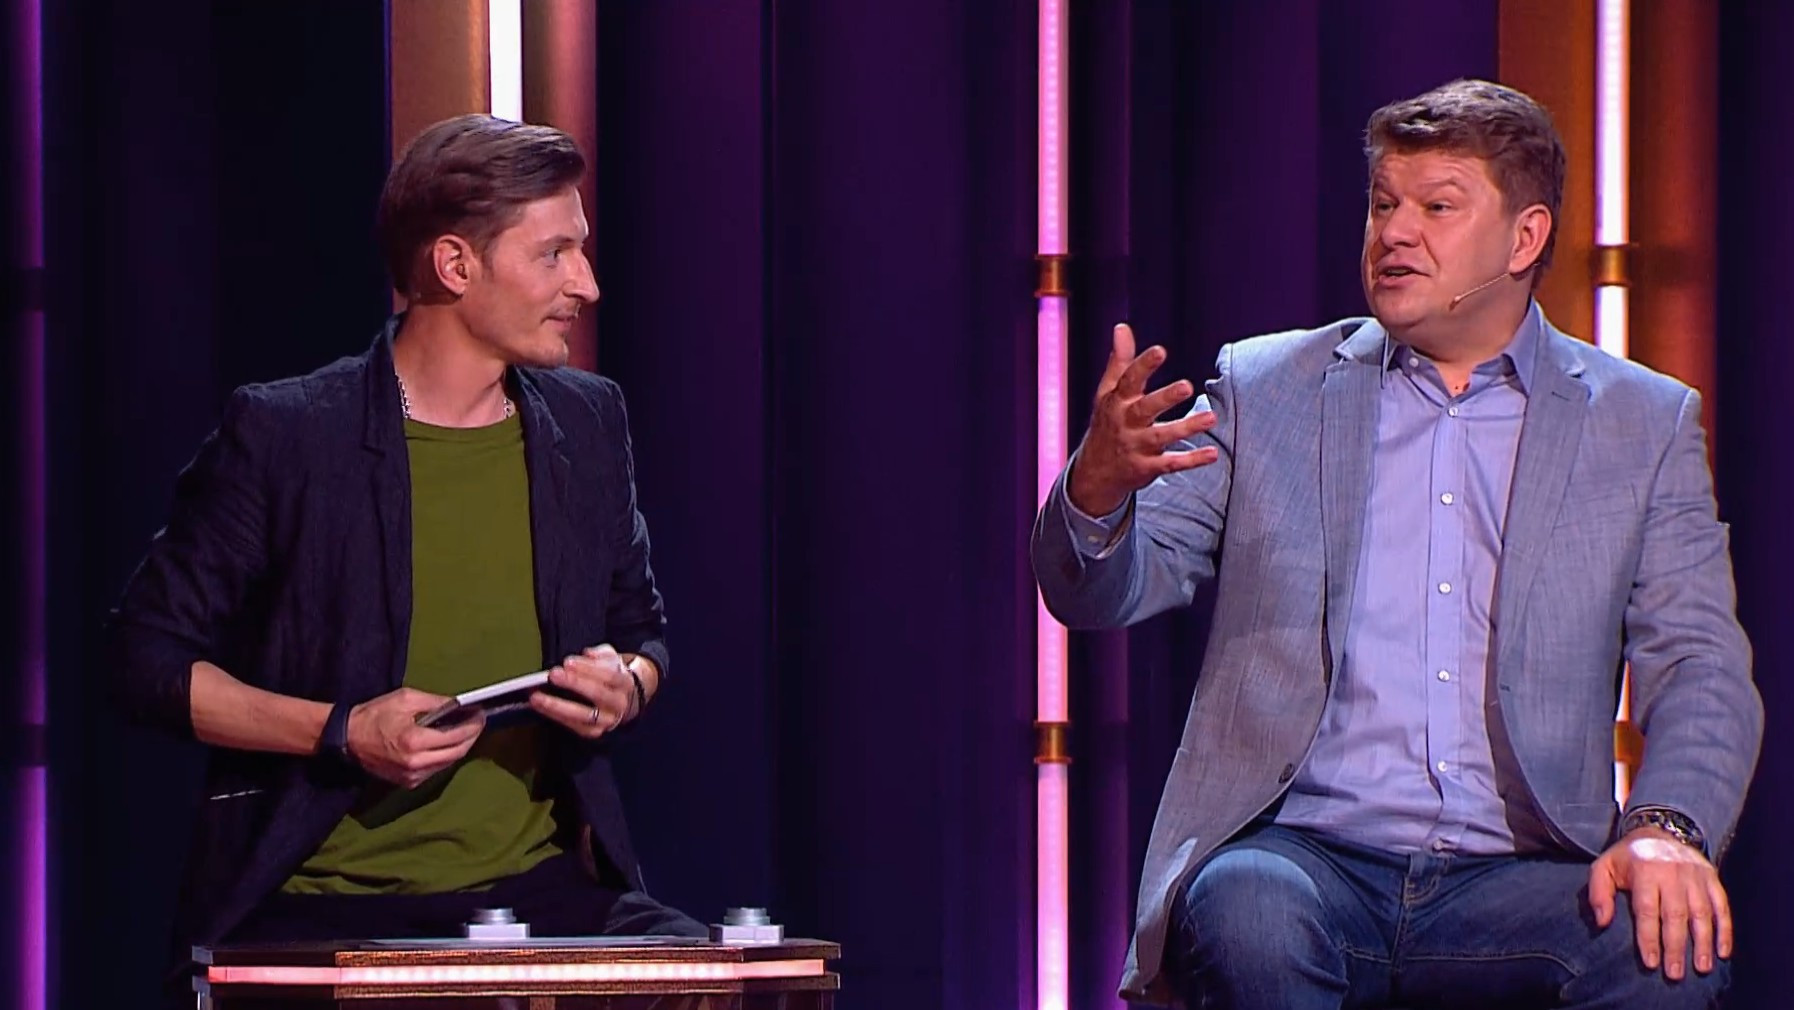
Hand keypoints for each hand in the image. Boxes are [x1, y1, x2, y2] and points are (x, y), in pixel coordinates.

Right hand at [346, 687, 485, 788]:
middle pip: (457, 753)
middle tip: (477, 723)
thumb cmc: (375, 714)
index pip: (456, 737)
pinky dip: (444, 757)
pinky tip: (446, 744)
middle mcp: (416, 763)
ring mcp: (412, 776)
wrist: (347, 738)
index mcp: (415, 741)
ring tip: (464, 730)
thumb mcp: (406, 699)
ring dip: (459, 747)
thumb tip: (460, 705)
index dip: (473, 726)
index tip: (481, 715)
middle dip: (471, 737)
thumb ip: (436, 703)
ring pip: (448, 764)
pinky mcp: (407, 783)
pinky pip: (435, 770)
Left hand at [531, 645, 636, 740]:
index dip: (588, 668)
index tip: (568, 662)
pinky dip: (557, 717)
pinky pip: (575, 726)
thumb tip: (588, 654)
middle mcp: (619, 703)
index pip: (608, 675)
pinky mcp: (595, 731)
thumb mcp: (611, 659)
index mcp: (624, 682)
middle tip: (553, 674)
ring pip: (584, 715)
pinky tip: (542, 708)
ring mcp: (607, 720)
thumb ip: (600, 654)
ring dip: (558, 706)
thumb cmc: (611, 676)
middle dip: (573, 683)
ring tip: (537, 697)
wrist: (625, 701)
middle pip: (597, 694)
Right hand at [1067, 323, 1219, 516]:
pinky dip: (1191, 460)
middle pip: (1145, 409)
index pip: (1129, 380)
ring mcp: (1136, 447)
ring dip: (1186, 427)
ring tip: (1211, 417)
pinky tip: (1212, 453)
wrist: (1094, 474)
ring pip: (1162, 437)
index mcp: (1117, 402)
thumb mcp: (1107, 393)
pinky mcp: (1147, 468)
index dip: (1144, 365)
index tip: (1160, 350)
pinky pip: (1171, 464)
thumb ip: (1119, 361)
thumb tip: (1122, 327)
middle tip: (1188, 386)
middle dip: (1165, 398)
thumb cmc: (1107, 425)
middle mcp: (1126, 423)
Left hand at [1588, 827, 1731, 978]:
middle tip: (1675, 973)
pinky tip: (1723, 951)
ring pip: (1701, 913)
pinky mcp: (1711, 877)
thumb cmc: (1628, 857)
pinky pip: (1721, 906)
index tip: (1651, 962)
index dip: (1649, 938)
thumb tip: (1602, 922)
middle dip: (1675, 947)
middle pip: (1675, 915)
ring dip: (1703, 943)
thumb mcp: (1604, 867)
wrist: (1658, 829)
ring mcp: (1695, 876)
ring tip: (1701, 967)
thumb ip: (1598, 893)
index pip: (1647, 910)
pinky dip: (1725, 930)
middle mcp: (1672, 874)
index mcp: (1645, 871)